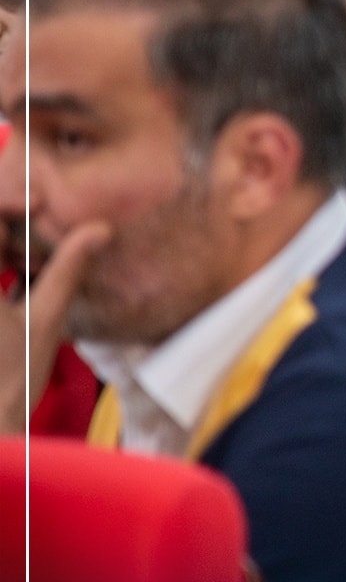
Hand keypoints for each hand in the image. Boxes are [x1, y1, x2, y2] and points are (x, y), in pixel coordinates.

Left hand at [0, 222, 106, 434]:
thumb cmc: (11, 381)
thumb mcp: (44, 319)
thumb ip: (68, 269)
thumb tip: (99, 230)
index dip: (7, 200)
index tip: (39, 203)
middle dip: (6, 218)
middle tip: (36, 222)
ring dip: (3, 243)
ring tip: (29, 254)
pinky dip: (1, 265)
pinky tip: (17, 276)